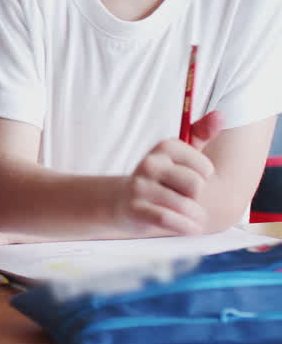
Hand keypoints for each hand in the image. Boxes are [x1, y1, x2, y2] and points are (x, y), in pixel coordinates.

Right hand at [115, 111, 221, 234]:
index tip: (194, 179)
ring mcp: (140, 186)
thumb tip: (221, 115)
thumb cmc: (161, 179)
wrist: (122, 201)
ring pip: (184, 205)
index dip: (205, 178)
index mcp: (164, 147)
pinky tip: (189, 227)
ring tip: (191, 217)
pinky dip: (185, 227)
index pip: (205, 167)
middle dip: (197, 198)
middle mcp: (150, 163)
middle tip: (187, 199)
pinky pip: (168, 219)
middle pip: (195, 185)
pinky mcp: (135, 208)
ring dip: (194, 217)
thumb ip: (201, 134)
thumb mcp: (179, 155)